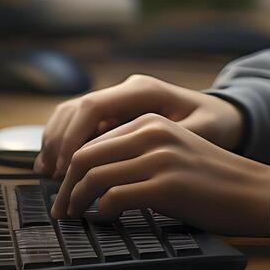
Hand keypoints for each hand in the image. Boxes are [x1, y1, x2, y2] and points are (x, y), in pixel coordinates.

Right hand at [34, 74, 244, 178]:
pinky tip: (55, 169)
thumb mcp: (202, 131)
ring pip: (71, 115)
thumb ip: (169, 140)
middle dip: (59, 143)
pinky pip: (78, 125)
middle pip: (75, 109)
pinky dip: (63, 143)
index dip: (73, 137)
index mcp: (143, 90)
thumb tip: (136, 158)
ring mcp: (117, 102)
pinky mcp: (114, 116)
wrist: (221, 114)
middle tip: (53, 179)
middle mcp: (125, 91)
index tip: (67, 168)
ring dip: (55, 142)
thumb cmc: (214, 123)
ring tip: (48, 175)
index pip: (93, 107)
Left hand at [49, 113, 269, 236]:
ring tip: (75, 217)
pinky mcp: (166, 185)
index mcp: (152, 121)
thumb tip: (94, 174)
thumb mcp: (174, 149)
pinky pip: (115, 197)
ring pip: (95, 176)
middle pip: (85, 156)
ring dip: (76, 202)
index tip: (65, 191)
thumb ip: (139, 150)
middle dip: (65, 187)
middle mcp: (153, 133)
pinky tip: (106, 220)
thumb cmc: (212, 178)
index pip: (93, 140)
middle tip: (61, 210)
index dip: (70, 169)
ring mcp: (159, 158)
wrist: (252, 191)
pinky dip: (102, 212)